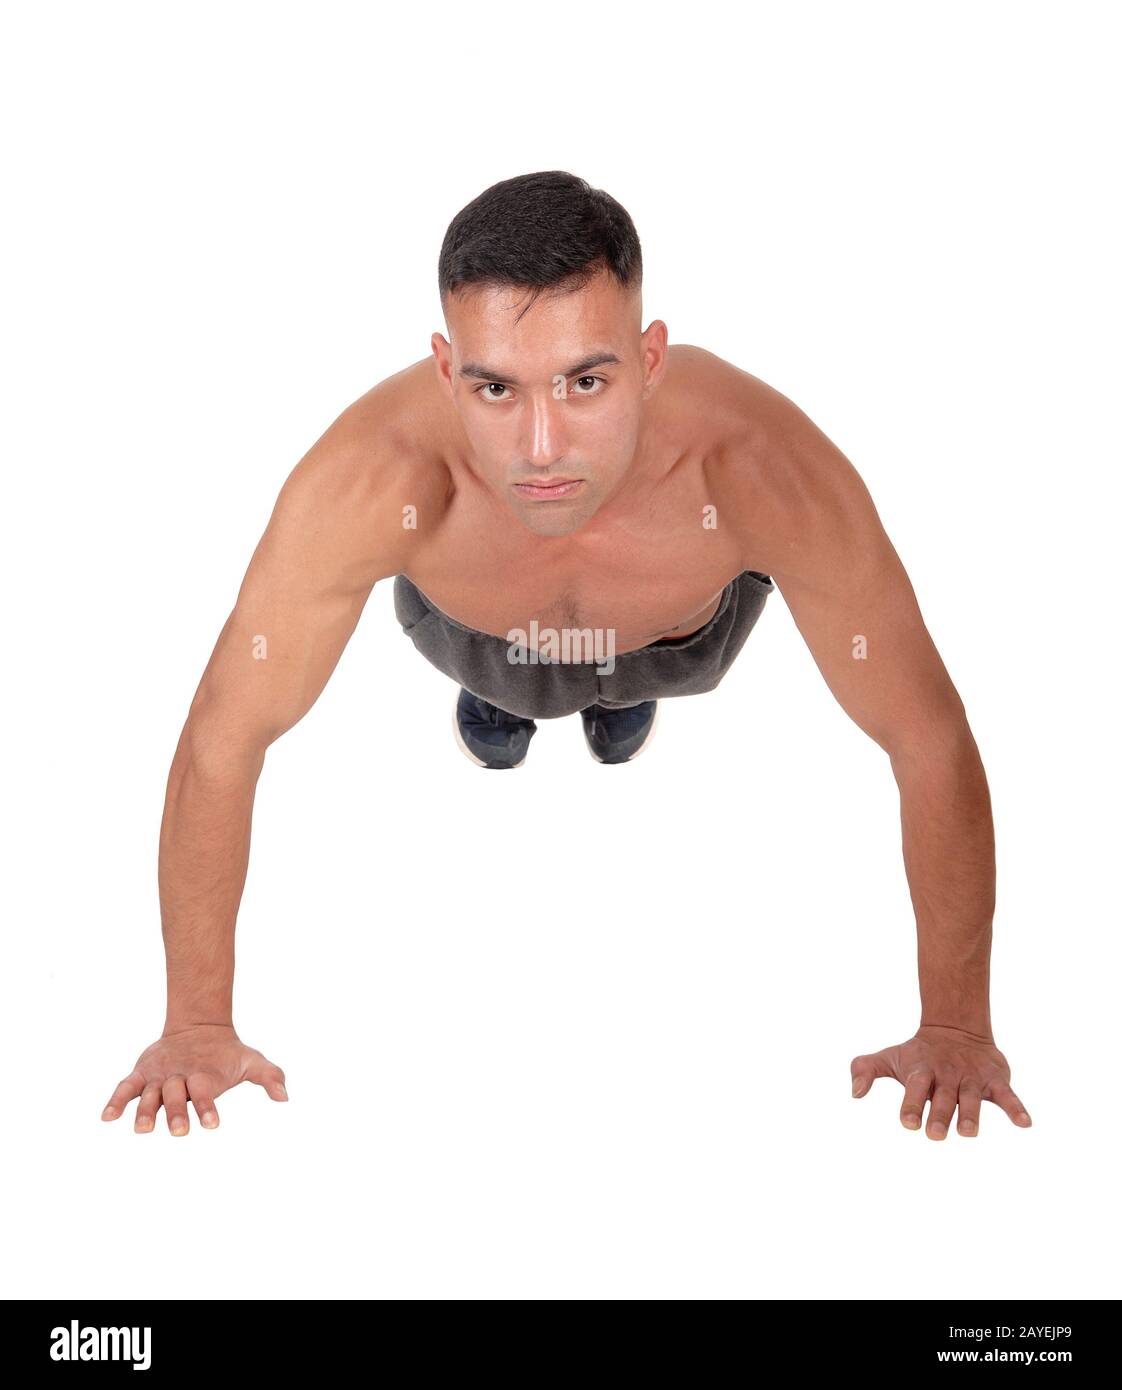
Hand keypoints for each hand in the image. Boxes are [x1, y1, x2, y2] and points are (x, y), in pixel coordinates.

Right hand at [100, 1023, 287, 1134]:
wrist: (200, 1027)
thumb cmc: (228, 1055)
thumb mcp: (251, 1062)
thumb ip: (269, 1077)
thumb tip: (285, 1097)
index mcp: (205, 1074)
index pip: (205, 1091)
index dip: (208, 1107)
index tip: (212, 1125)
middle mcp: (180, 1075)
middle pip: (176, 1095)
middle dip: (177, 1113)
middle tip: (179, 1132)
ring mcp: (160, 1075)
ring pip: (149, 1094)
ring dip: (145, 1111)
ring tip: (141, 1130)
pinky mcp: (143, 1074)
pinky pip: (127, 1087)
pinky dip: (117, 1100)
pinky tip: (107, 1118)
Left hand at [850, 1024, 1031, 1138]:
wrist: (955, 1028)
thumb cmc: (917, 1055)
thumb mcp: (889, 1058)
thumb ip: (865, 1069)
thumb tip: (854, 1093)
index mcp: (921, 1071)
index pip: (916, 1088)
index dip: (912, 1105)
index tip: (908, 1123)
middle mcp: (947, 1075)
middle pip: (943, 1097)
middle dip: (939, 1115)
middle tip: (934, 1135)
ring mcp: (972, 1078)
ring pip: (972, 1098)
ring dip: (971, 1115)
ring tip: (968, 1133)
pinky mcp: (995, 1080)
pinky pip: (1008, 1095)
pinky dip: (1016, 1107)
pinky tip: (1024, 1123)